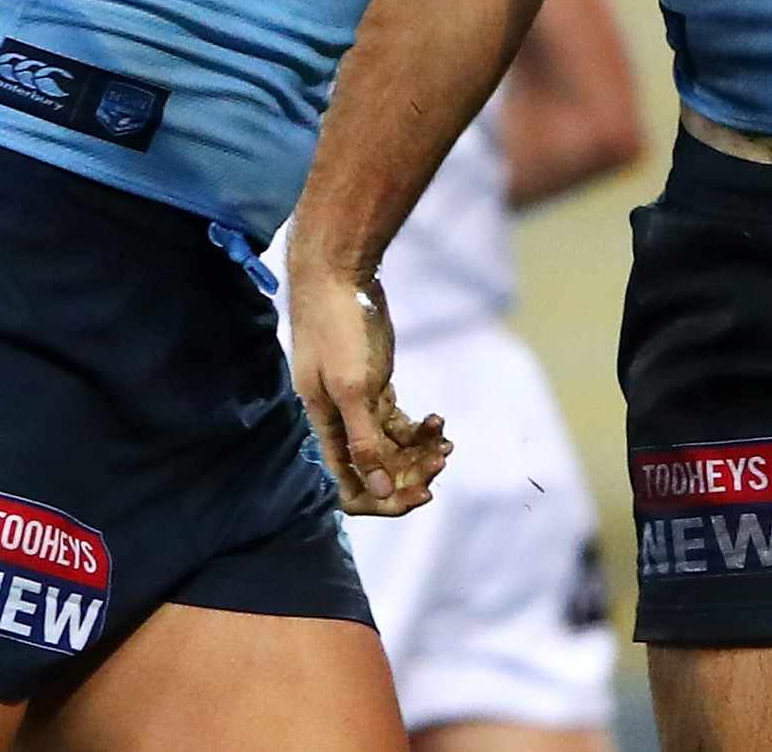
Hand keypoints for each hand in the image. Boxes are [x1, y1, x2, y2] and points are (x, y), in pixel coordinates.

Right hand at [288, 263, 448, 515]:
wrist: (339, 271)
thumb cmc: (340, 327)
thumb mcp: (353, 388)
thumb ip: (364, 441)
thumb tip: (379, 492)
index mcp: (325, 426)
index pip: (349, 485)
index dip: (382, 500)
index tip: (419, 496)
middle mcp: (339, 420)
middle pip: (374, 469)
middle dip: (409, 472)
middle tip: (442, 461)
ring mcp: (357, 401)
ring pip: (389, 445)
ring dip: (419, 450)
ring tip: (445, 442)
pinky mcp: (373, 382)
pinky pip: (397, 421)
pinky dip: (418, 427)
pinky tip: (437, 421)